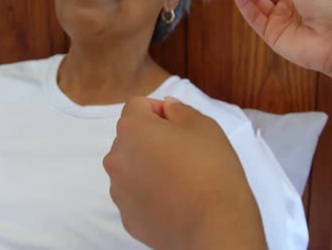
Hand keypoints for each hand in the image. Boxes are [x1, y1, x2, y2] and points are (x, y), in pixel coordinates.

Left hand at [104, 97, 265, 249]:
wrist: (214, 225)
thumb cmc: (211, 169)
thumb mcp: (204, 127)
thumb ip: (180, 110)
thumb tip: (167, 107)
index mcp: (132, 130)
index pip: (137, 106)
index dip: (160, 110)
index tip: (180, 125)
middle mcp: (116, 158)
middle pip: (131, 138)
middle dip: (152, 138)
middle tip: (183, 152)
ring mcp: (118, 191)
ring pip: (131, 167)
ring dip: (148, 166)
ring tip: (180, 178)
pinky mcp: (127, 217)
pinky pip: (135, 195)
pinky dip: (149, 193)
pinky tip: (174, 199)